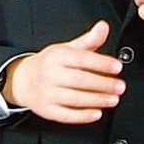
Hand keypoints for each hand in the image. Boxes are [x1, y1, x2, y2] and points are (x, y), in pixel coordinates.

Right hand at [4, 17, 124, 122]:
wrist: (23, 80)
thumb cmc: (50, 64)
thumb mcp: (68, 48)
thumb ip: (89, 40)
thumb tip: (103, 27)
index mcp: (58, 57)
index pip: (81, 59)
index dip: (102, 63)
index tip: (117, 67)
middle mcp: (51, 75)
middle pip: (80, 80)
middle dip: (103, 84)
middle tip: (120, 86)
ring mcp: (48, 94)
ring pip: (75, 99)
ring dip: (97, 100)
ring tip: (113, 99)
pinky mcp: (48, 110)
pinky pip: (67, 115)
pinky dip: (83, 116)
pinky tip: (97, 113)